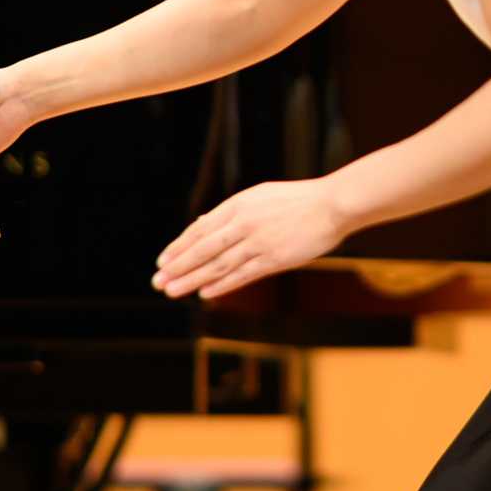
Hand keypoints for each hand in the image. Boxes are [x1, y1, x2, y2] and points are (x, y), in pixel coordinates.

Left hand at [153, 179, 348, 299]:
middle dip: (178, 266)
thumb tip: (203, 223)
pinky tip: (205, 293)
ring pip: (218, 264)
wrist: (332, 204)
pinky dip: (222, 284)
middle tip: (157, 282)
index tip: (162, 261)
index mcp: (238, 205)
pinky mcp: (275, 258)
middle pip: (203, 249)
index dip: (179, 246)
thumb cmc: (297, 201)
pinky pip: (243, 274)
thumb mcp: (259, 197)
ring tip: (173, 290)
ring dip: (193, 279)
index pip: (200, 229)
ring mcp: (259, 242)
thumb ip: (232, 213)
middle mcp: (244, 223)